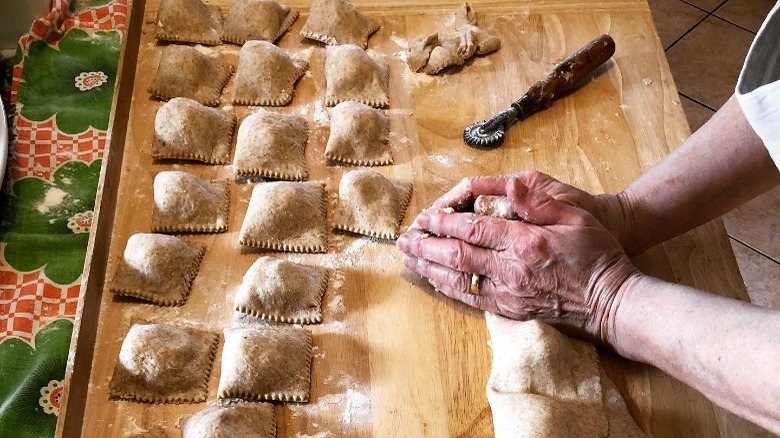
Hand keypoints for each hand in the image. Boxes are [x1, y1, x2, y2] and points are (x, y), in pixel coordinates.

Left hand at [397, 177, 638, 343]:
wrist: (612, 302)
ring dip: (431, 269)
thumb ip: (537, 200)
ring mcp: (510, 294)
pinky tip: (437, 282)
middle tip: (403, 240)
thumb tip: (506, 185)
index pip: (473, 229)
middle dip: (426, 246)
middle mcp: (511, 270)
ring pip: (459, 280)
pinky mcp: (512, 311)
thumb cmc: (597, 254)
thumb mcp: (574, 216)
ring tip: (410, 260)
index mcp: (525, 242)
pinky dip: (450, 289)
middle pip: (457, 256)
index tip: (424, 216)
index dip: (443, 222)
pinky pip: (473, 300)